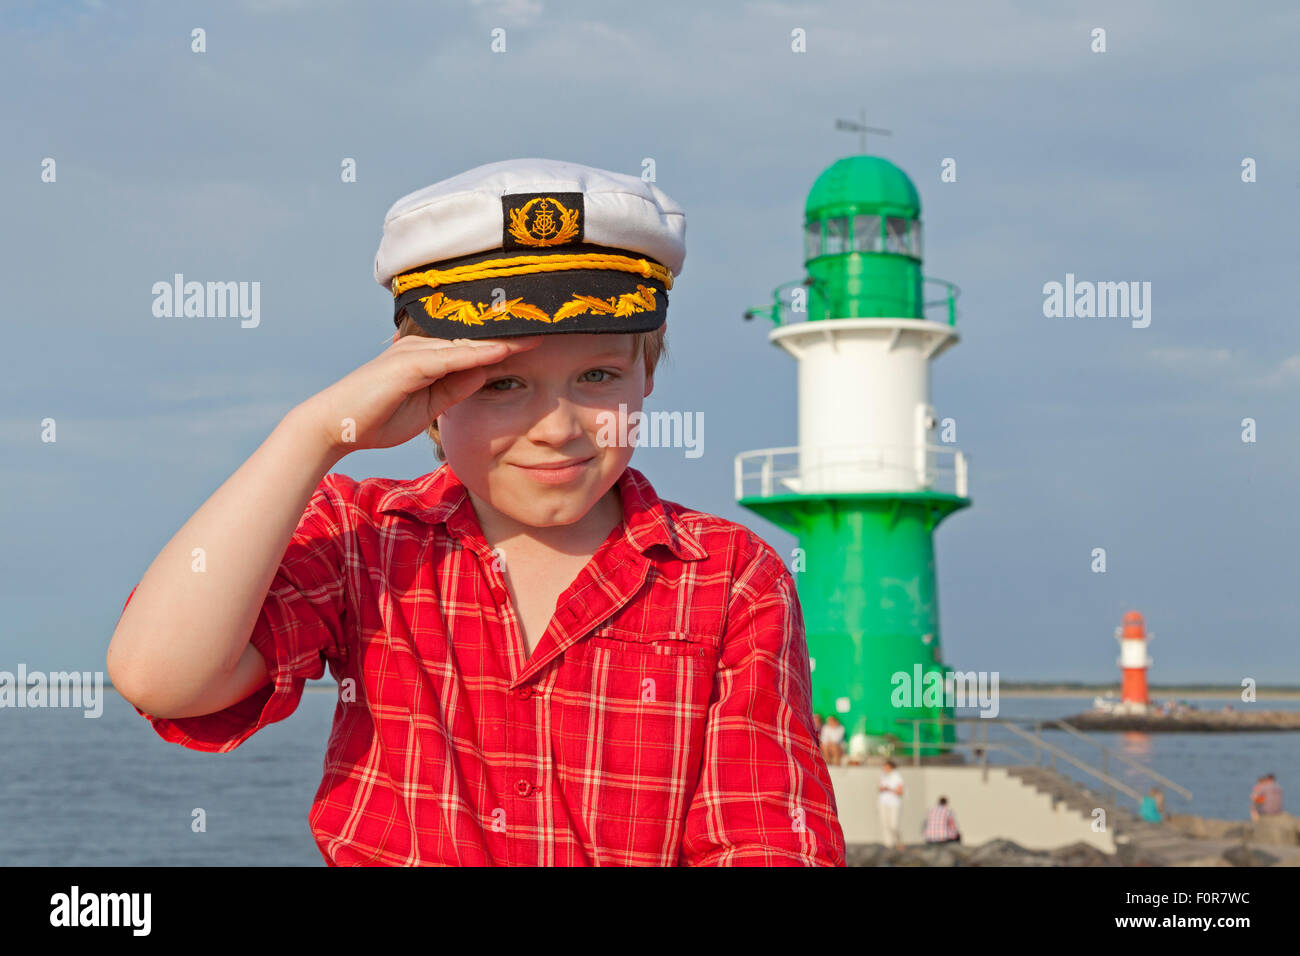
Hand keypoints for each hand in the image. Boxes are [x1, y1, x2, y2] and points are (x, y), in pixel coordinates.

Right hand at [296, 332, 542, 455]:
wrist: (336, 428)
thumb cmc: (378, 418)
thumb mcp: (429, 406)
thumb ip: (456, 388)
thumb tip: (486, 373)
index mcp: (428, 355)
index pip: (475, 343)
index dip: (507, 338)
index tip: (540, 335)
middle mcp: (422, 346)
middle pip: (476, 334)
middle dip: (512, 329)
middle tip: (552, 320)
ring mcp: (414, 353)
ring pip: (469, 341)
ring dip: (504, 336)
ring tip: (540, 329)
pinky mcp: (408, 366)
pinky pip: (452, 357)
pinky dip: (480, 354)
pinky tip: (505, 350)